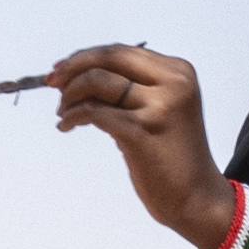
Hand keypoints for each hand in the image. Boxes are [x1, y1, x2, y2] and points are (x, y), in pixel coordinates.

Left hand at [50, 47, 233, 248]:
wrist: (196, 197)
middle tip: (53, 84)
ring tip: (63, 113)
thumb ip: (131, 89)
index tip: (61, 70)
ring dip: (70, 95)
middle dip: (73, 68)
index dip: (86, 57)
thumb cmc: (172, 155)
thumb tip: (80, 74)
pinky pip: (94, 111)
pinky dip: (73, 116)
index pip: (121, 51)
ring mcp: (159, 106)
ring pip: (97, 81)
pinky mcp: (142, 131)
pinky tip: (67, 126)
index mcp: (178, 71)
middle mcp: (172, 83)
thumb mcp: (160, 109)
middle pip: (109, 57)